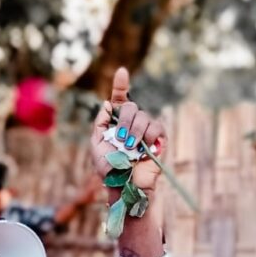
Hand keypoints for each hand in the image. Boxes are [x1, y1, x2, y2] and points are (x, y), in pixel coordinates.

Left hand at [92, 68, 167, 194]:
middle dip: (124, 123)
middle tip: (121, 141)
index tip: (121, 71)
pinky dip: (149, 136)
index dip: (121, 85)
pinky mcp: (159, 139)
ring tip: (130, 149)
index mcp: (116, 123)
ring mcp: (146, 130)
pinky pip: (156, 127)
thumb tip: (107, 104)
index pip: (120, 99)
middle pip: (132, 107)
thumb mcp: (97, 145)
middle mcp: (132, 123)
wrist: (124, 184)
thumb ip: (100, 124)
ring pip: (144, 117)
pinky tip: (144, 148)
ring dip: (135, 133)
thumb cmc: (109, 168)